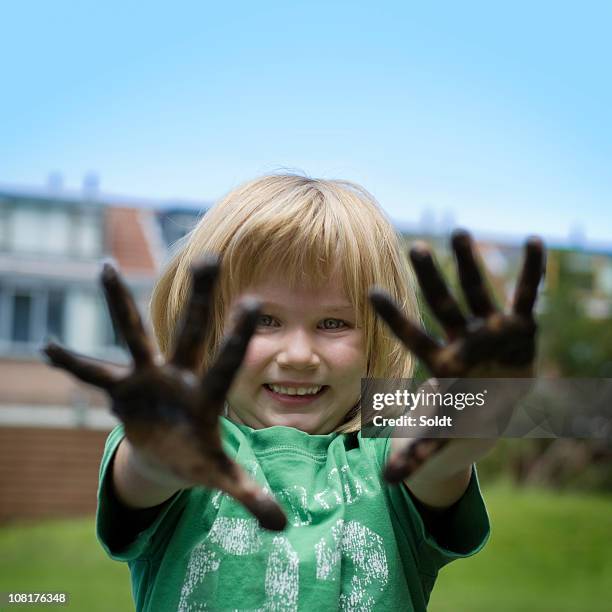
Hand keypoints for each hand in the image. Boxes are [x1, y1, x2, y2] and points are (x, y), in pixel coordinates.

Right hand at [42, 259, 286, 530]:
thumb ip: (249, 495)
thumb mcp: (222, 478)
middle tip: (208, 255)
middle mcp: (179, 376)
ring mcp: (149, 378)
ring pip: (134, 335)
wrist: (172, 456)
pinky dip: (72, 364)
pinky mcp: (122, 390)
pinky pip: (93, 374)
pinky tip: (48, 347)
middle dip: (198, 297)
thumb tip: (280, 526)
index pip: (226, 362)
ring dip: (119, 304)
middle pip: (190, 330)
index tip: (252, 300)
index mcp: (207, 395)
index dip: (238, 336)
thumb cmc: (200, 460)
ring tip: (105, 267)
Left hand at [369, 230, 545, 482]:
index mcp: (440, 364)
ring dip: (471, 264)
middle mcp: (461, 340)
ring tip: (460, 231)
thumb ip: (415, 454)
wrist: (485, 412)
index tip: (371, 291)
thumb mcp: (438, 437)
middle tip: (416, 247)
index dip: (395, 316)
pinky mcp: (518, 327)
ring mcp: (488, 330)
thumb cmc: (455, 421)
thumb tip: (386, 481)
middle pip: (442, 306)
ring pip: (478, 292)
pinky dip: (532, 273)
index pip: (412, 337)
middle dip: (432, 279)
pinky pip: (526, 296)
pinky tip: (536, 242)